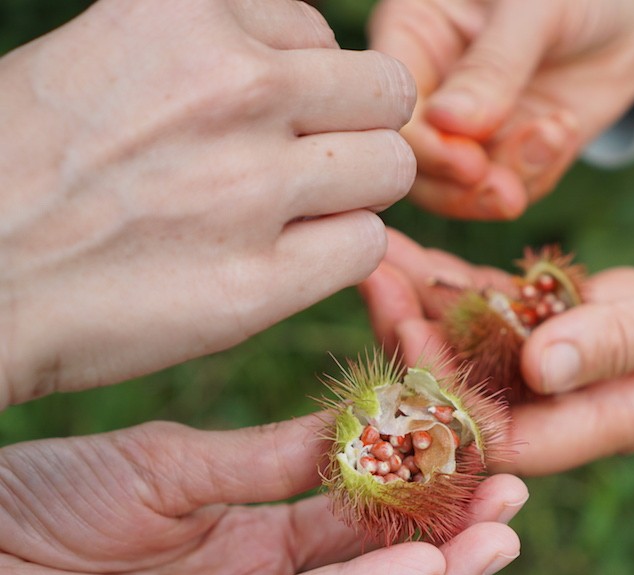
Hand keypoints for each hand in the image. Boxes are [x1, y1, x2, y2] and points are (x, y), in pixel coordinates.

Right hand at [0, 0, 416, 407]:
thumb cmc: (29, 164)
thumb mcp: (109, 49)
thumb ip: (212, 44)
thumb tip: (308, 56)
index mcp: (188, 13)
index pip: (320, 31)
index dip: (300, 80)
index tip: (255, 116)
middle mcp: (234, 87)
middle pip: (384, 94)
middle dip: (352, 127)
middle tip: (301, 162)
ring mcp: (252, 187)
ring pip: (390, 169)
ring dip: (353, 192)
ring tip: (286, 211)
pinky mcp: (260, 281)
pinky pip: (367, 246)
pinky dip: (336, 254)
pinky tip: (279, 259)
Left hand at [0, 416, 524, 574]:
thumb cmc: (50, 496)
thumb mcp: (180, 463)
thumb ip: (271, 459)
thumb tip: (364, 425)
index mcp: (254, 545)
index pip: (358, 524)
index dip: (421, 495)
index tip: (483, 452)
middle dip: (450, 545)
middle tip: (518, 500)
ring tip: (499, 538)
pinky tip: (414, 566)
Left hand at [362, 236, 633, 473]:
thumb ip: (632, 343)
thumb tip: (537, 365)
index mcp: (615, 422)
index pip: (509, 431)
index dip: (450, 395)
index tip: (407, 334)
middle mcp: (584, 402)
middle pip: (480, 389)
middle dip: (420, 341)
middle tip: (372, 277)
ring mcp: (580, 363)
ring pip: (487, 345)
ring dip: (431, 304)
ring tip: (379, 252)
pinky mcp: (583, 322)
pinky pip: (515, 308)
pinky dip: (471, 282)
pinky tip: (425, 249)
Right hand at [368, 0, 633, 218]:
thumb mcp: (534, 8)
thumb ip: (493, 66)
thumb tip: (449, 124)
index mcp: (414, 34)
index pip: (394, 107)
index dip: (424, 147)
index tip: (468, 163)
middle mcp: (434, 85)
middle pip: (417, 162)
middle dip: (461, 188)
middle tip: (507, 193)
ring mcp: (472, 124)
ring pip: (461, 186)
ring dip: (507, 182)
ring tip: (553, 138)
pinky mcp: (512, 149)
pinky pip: (511, 185)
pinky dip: (538, 173)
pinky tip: (564, 128)